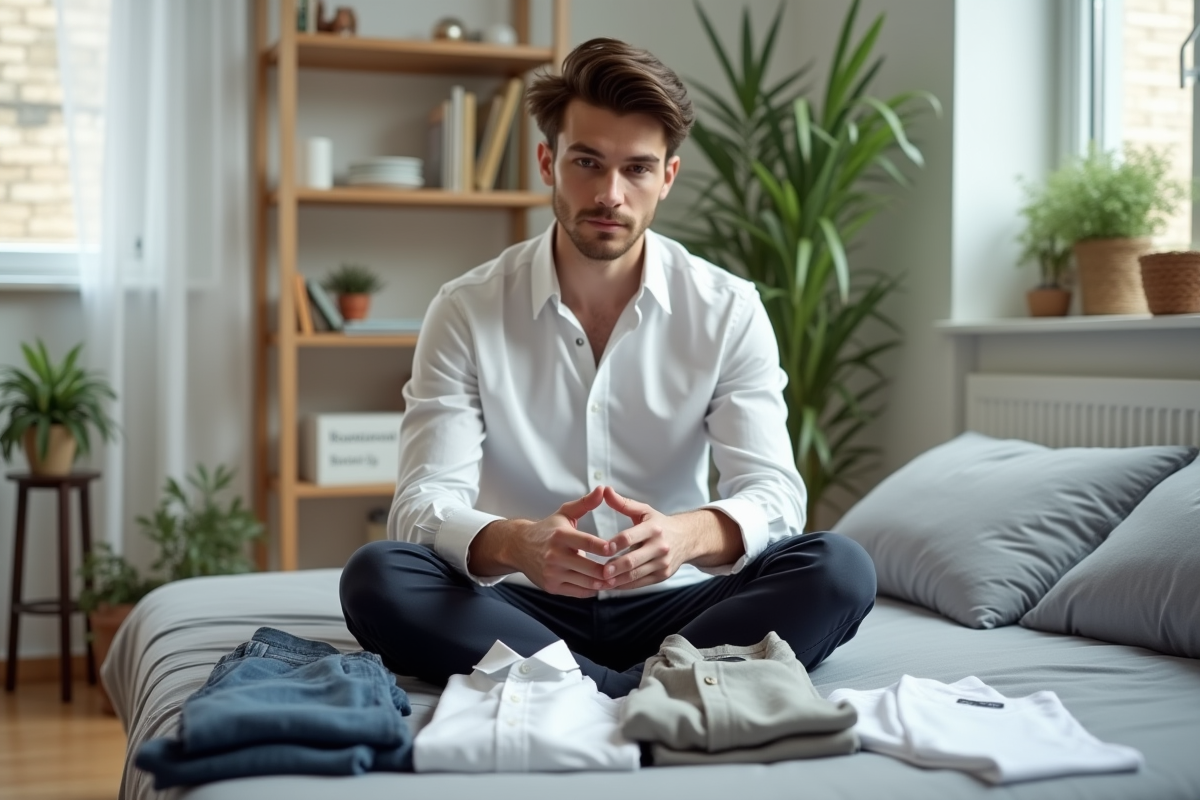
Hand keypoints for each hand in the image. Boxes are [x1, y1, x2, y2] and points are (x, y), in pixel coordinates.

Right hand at [480, 487, 616, 597]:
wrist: (518, 547)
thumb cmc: (547, 529)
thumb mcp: (564, 513)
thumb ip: (585, 503)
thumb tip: (602, 489)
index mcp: (560, 536)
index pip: (586, 542)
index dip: (603, 547)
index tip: (616, 548)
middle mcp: (555, 556)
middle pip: (589, 567)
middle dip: (608, 569)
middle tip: (623, 568)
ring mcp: (552, 573)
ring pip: (585, 582)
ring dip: (603, 582)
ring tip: (616, 578)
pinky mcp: (552, 586)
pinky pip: (578, 592)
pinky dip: (591, 589)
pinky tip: (601, 584)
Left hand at [600, 487, 690, 590]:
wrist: (687, 538)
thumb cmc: (659, 524)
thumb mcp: (644, 511)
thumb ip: (623, 503)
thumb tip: (605, 490)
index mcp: (653, 528)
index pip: (631, 537)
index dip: (616, 543)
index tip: (603, 548)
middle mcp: (660, 547)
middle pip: (633, 560)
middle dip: (616, 567)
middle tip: (600, 571)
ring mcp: (662, 563)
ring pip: (636, 575)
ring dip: (618, 580)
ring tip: (601, 581)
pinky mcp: (662, 575)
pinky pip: (641, 583)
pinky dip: (625, 585)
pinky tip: (612, 585)